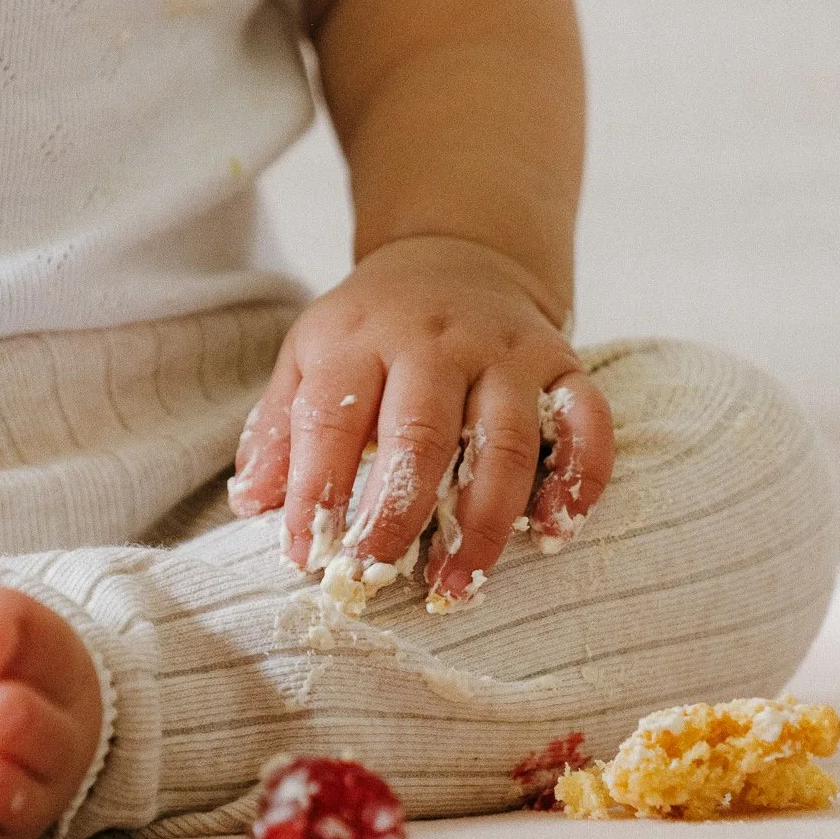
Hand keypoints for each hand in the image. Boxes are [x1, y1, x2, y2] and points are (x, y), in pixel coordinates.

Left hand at [227, 236, 615, 606]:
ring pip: (507, 441)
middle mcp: (439, 340)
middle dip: (397, 516)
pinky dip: (579, 481)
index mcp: (362, 337)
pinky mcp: (563, 363)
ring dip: (485, 522)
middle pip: (422, 434)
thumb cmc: (375, 328)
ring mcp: (508, 351)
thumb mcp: (310, 355)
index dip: (317, 490)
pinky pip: (587, 423)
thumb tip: (252, 503)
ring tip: (458, 583)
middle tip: (376, 576)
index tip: (305, 554)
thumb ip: (280, 428)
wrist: (458, 255)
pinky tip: (555, 531)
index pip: (333, 418)